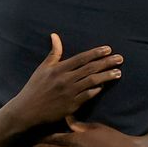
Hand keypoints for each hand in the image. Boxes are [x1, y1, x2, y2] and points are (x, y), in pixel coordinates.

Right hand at [7, 34, 122, 128]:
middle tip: (120, 58)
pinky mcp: (71, 105)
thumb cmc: (35, 88)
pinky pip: (88, 96)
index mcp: (58, 69)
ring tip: (118, 72)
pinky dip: (96, 90)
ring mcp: (69, 93)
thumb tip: (55, 35)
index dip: (96, 53)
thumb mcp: (42, 68)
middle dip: (107, 62)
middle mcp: (65, 79)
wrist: (27, 111)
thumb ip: (53, 53)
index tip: (108, 49)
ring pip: (92, 82)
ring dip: (107, 76)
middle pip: (90, 68)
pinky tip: (104, 86)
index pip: (81, 58)